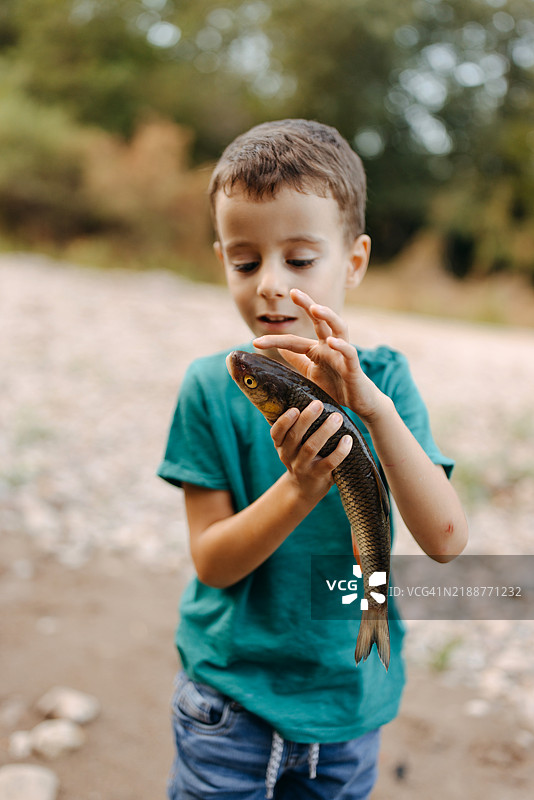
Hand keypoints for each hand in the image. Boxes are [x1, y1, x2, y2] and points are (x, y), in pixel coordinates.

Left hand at [254, 289, 385, 421]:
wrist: (358, 401)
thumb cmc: (336, 386)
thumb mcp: (311, 373)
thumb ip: (298, 360)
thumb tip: (281, 348)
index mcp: (318, 349)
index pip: (293, 341)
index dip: (275, 340)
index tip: (255, 343)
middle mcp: (330, 346)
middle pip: (320, 320)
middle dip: (307, 304)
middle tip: (293, 292)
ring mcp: (343, 354)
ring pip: (338, 328)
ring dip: (328, 316)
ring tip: (316, 308)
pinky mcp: (353, 367)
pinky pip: (349, 353)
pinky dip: (341, 346)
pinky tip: (332, 342)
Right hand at [272, 399, 352, 502]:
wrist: (304, 489)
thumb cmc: (302, 458)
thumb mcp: (293, 445)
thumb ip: (297, 427)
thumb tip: (310, 396)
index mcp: (281, 445)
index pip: (276, 432)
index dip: (284, 421)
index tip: (294, 409)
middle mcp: (289, 456)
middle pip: (295, 436)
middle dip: (307, 419)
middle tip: (319, 404)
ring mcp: (303, 467)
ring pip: (311, 447)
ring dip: (324, 431)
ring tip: (337, 417)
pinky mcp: (318, 476)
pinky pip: (329, 463)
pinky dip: (340, 451)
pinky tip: (347, 439)